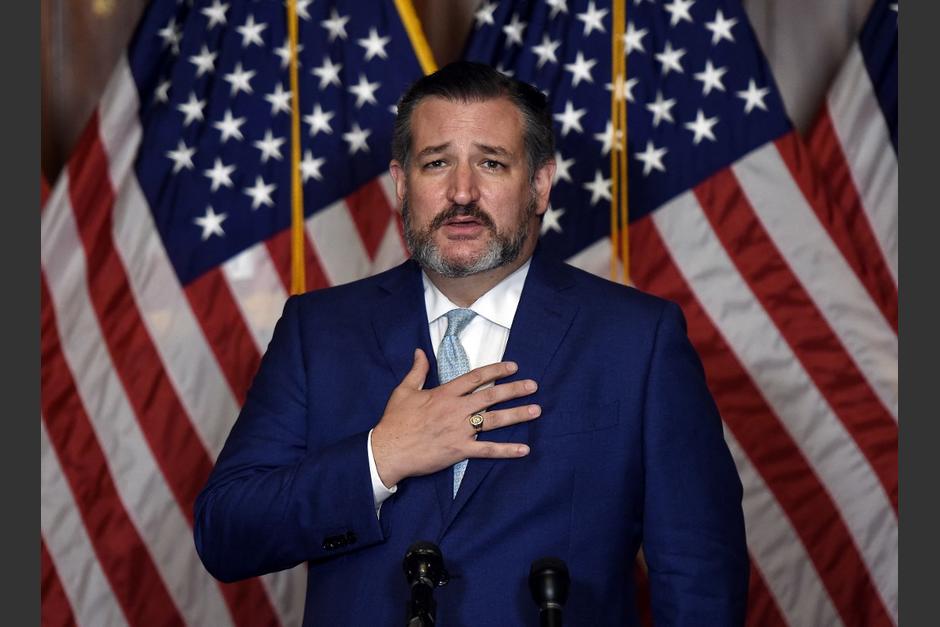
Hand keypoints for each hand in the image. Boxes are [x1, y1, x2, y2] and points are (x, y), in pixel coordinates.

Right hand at [371, 348, 540, 486]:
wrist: (389, 450)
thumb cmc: (395, 421)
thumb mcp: (404, 390)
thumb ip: (417, 371)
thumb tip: (419, 351)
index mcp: (444, 394)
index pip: (475, 378)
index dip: (496, 371)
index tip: (513, 367)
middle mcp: (456, 410)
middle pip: (491, 397)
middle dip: (514, 390)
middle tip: (533, 385)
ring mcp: (460, 431)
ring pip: (494, 421)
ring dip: (517, 415)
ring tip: (536, 410)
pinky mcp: (460, 450)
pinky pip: (487, 450)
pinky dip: (507, 450)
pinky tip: (524, 449)